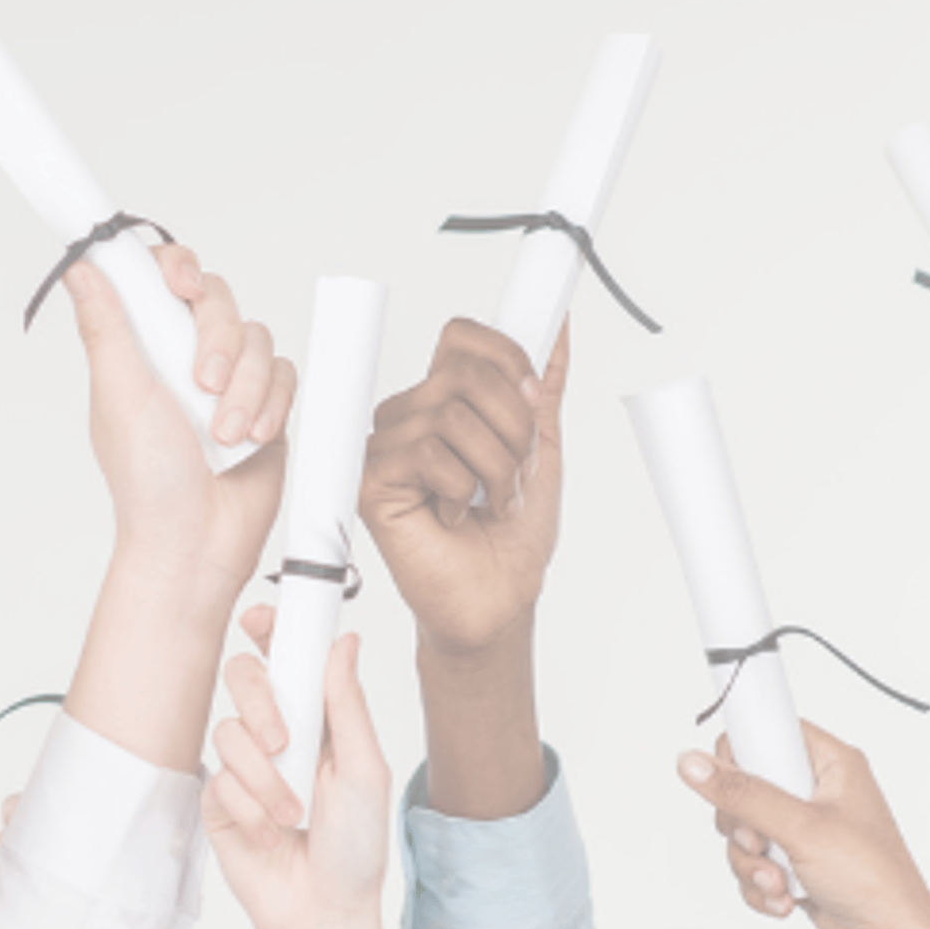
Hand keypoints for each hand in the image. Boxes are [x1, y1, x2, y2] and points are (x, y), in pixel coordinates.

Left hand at [66, 244, 293, 601]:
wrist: (196, 540)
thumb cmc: (148, 483)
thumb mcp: (120, 397)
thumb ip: (106, 328)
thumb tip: (80, 270)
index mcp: (141, 347)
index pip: (158, 279)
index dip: (174, 268)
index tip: (179, 286)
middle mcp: (184, 356)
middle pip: (216, 298)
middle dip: (218, 339)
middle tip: (203, 382)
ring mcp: (229, 380)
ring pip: (257, 338)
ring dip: (245, 387)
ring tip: (224, 432)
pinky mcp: (267, 404)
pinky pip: (285, 374)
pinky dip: (272, 404)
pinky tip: (252, 437)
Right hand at [204, 630, 390, 928]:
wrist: (322, 911)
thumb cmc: (355, 847)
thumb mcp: (364, 771)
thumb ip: (348, 706)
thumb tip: (344, 643)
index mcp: (319, 718)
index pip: (288, 659)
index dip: (272, 630)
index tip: (263, 618)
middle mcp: (279, 733)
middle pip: (245, 677)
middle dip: (260, 702)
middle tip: (284, 740)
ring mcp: (245, 765)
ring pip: (230, 732)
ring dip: (266, 778)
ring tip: (293, 813)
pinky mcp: (219, 799)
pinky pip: (219, 780)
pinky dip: (251, 809)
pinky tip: (271, 835)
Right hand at [359, 318, 564, 658]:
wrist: (497, 601)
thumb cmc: (510, 539)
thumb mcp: (541, 449)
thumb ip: (543, 389)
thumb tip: (557, 327)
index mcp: (443, 401)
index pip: (462, 337)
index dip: (507, 359)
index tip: (534, 401)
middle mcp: (409, 418)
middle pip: (464, 374)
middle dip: (514, 429)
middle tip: (518, 473)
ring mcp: (386, 448)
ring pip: (452, 416)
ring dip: (495, 468)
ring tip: (493, 502)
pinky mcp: (371, 482)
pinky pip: (428, 454)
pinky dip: (462, 489)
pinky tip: (456, 516)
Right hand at [677, 724, 929, 928]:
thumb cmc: (876, 880)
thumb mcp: (802, 829)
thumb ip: (744, 794)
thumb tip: (696, 765)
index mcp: (831, 763)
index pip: (769, 729)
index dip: (741, 750)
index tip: (726, 776)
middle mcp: (816, 791)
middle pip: (744, 785)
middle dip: (743, 825)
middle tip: (760, 841)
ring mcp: (804, 827)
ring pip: (743, 829)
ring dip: (752, 862)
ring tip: (779, 881)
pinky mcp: (794, 860)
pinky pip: (752, 861)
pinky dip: (760, 884)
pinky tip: (784, 898)